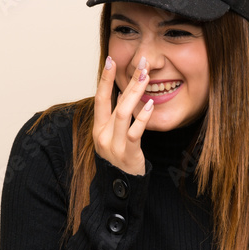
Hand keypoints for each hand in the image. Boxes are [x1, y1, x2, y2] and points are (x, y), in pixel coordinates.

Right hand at [94, 55, 153, 175]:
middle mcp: (103, 136)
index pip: (100, 98)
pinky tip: (150, 105)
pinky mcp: (128, 154)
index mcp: (98, 129)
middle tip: (140, 63)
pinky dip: (142, 117)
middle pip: (114, 102)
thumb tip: (122, 93)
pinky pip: (134, 133)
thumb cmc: (119, 160)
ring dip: (134, 93)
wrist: (120, 188)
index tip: (111, 61)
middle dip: (126, 80)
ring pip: (122, 114)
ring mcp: (114, 146)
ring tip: (145, 77)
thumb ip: (114, 118)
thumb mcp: (111, 138)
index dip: (105, 79)